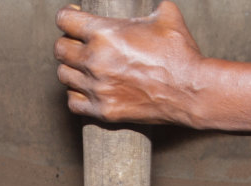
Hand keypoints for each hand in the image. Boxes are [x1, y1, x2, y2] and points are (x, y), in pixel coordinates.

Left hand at [54, 1, 205, 125]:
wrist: (191, 91)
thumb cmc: (179, 53)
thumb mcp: (165, 15)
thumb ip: (148, 4)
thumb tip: (149, 0)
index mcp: (104, 33)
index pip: (64, 20)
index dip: (68, 16)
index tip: (75, 18)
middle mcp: (94, 61)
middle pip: (60, 49)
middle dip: (68, 42)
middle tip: (80, 44)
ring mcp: (97, 88)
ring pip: (64, 75)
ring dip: (72, 69)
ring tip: (85, 66)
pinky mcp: (103, 110)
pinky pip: (73, 102)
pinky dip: (77, 94)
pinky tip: (88, 88)